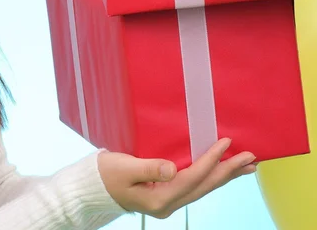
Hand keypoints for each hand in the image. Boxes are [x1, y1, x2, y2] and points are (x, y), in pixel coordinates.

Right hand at [98, 138, 255, 218]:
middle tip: (251, 159)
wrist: (94, 188)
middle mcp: (169, 204)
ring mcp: (169, 201)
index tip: (227, 142)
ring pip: (203, 188)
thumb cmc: (106, 174)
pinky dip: (210, 177)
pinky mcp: (166, 195)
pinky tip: (219, 171)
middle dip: (229, 172)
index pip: (193, 177)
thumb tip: (173, 168)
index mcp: (160, 199)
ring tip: (245, 167)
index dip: (211, 159)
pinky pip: (195, 186)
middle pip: (205, 187)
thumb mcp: (125, 167)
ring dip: (224, 176)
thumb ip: (149, 167)